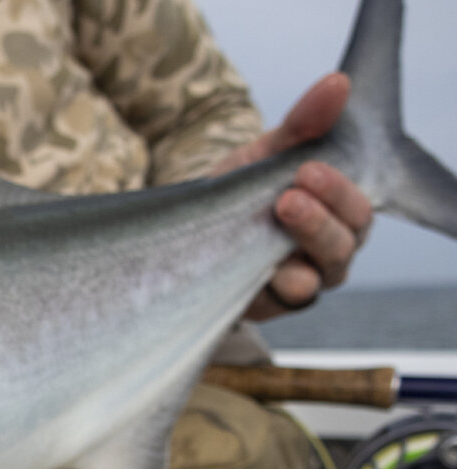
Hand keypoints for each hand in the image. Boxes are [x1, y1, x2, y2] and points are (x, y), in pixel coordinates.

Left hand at [212, 73, 372, 320]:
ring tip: (272, 231)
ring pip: (315, 280)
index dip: (338, 190)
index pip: (357, 206)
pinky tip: (256, 271)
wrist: (189, 230)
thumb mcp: (267, 152)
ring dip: (297, 257)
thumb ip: (303, 123)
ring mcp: (300, 282)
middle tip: (287, 198)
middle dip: (319, 221)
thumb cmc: (244, 188)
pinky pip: (275, 305)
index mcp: (340, 212)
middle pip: (344, 244)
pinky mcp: (267, 307)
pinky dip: (267, 289)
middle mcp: (330, 252)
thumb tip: (337, 83)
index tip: (306, 168)